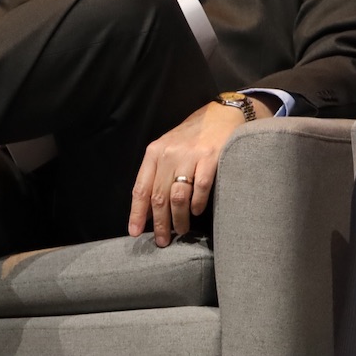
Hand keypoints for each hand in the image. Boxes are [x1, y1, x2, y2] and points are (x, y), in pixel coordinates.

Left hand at [128, 99, 261, 245]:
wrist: (221, 114)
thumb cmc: (193, 136)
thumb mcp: (168, 148)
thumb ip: (157, 174)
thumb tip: (148, 210)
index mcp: (154, 152)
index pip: (141, 188)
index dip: (137, 213)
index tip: (135, 232)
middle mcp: (169, 154)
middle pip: (159, 197)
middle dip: (159, 224)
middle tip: (162, 241)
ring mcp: (190, 156)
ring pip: (178, 197)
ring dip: (179, 218)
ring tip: (181, 230)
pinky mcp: (211, 157)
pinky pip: (201, 188)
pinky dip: (198, 204)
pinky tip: (197, 211)